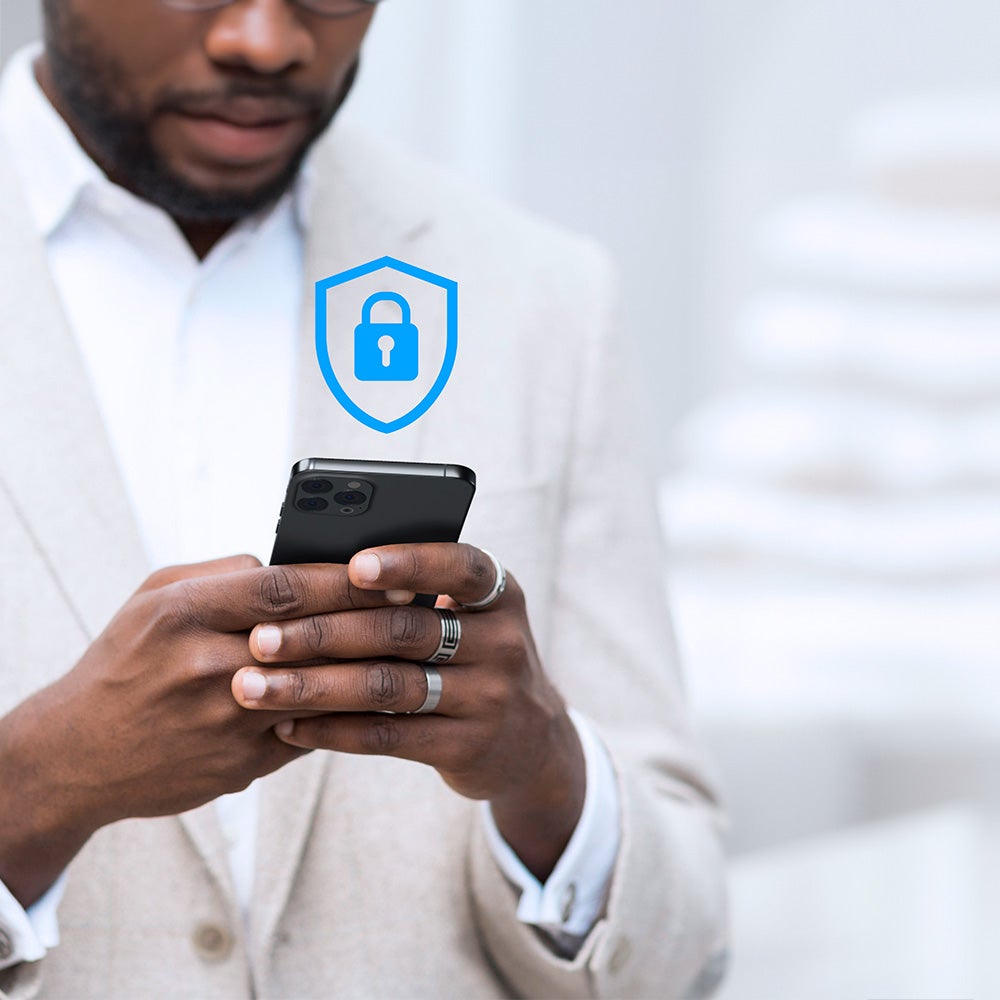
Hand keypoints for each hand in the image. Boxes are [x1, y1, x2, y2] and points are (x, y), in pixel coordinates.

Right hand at [0, 555, 390, 905]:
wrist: (78, 753)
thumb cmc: (126, 660)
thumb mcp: (155, 596)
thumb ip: (223, 571)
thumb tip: (289, 561)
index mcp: (186, 612)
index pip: (282, 586)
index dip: (343, 579)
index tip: (388, 571)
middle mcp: (206, 664)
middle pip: (312, 638)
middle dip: (371, 621)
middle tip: (418, 608)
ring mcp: (225, 720)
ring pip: (320, 690)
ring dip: (371, 670)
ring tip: (415, 652)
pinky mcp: (240, 765)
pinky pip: (312, 733)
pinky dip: (347, 715)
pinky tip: (380, 698)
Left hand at [232, 543, 586, 880]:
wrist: (529, 741)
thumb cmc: (471, 658)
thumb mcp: (469, 618)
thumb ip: (416, 597)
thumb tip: (315, 573)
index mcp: (499, 594)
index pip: (460, 568)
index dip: (410, 563)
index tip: (353, 564)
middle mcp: (502, 642)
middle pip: (404, 629)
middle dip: (324, 631)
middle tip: (261, 636)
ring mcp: (489, 697)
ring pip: (388, 686)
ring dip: (314, 685)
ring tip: (253, 686)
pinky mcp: (468, 746)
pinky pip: (388, 737)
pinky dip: (333, 731)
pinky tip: (288, 726)